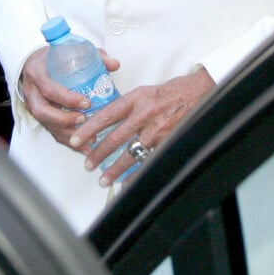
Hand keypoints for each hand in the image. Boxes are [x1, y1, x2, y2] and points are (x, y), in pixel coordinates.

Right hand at [20, 46, 120, 151]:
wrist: (34, 62)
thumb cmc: (54, 57)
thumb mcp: (72, 50)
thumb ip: (95, 56)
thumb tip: (115, 64)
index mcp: (39, 73)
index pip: (49, 89)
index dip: (67, 98)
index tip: (86, 103)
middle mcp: (33, 92)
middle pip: (43, 112)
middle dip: (64, 120)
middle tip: (84, 120)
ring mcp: (33, 105)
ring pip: (46, 124)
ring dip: (67, 133)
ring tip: (87, 138)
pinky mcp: (40, 115)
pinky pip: (51, 130)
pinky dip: (67, 139)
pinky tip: (83, 146)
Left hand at [70, 65, 215, 185]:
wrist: (198, 92)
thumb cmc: (170, 92)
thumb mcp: (144, 92)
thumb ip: (126, 106)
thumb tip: (106, 120)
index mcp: (136, 99)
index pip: (106, 115)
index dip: (88, 129)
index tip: (75, 139)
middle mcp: (144, 115)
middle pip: (114, 138)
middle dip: (97, 154)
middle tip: (87, 163)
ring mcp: (156, 130)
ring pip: (129, 154)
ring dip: (114, 169)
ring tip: (103, 178)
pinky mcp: (167, 142)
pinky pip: (147, 161)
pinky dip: (135, 174)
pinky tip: (127, 182)